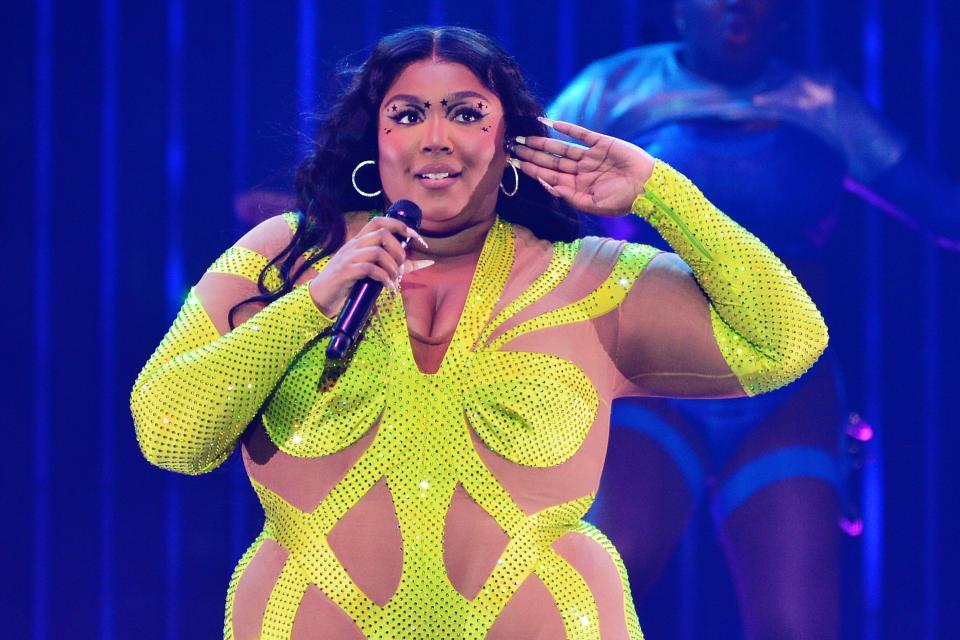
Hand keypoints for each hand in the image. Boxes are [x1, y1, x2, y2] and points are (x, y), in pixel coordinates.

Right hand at [308, 216, 432, 316]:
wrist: (322, 297)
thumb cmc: (351, 283)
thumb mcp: (375, 271)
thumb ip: (399, 265)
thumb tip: (428, 262)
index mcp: (360, 241)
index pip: (379, 221)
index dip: (400, 226)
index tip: (416, 239)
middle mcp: (353, 245)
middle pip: (381, 234)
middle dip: (398, 250)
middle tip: (401, 267)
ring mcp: (348, 258)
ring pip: (377, 251)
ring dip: (392, 267)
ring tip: (395, 280)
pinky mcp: (345, 272)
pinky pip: (369, 269)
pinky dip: (383, 278)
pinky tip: (388, 287)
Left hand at [511, 118, 655, 215]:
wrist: (648, 187)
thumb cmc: (622, 201)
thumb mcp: (593, 205)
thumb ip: (570, 196)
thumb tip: (547, 185)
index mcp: (578, 186)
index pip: (551, 176)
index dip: (534, 170)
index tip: (517, 164)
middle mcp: (581, 170)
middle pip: (552, 161)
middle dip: (533, 155)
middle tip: (514, 148)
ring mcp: (591, 156)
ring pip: (562, 148)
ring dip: (544, 143)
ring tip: (526, 138)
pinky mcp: (602, 143)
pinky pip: (581, 134)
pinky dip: (567, 128)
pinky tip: (551, 123)